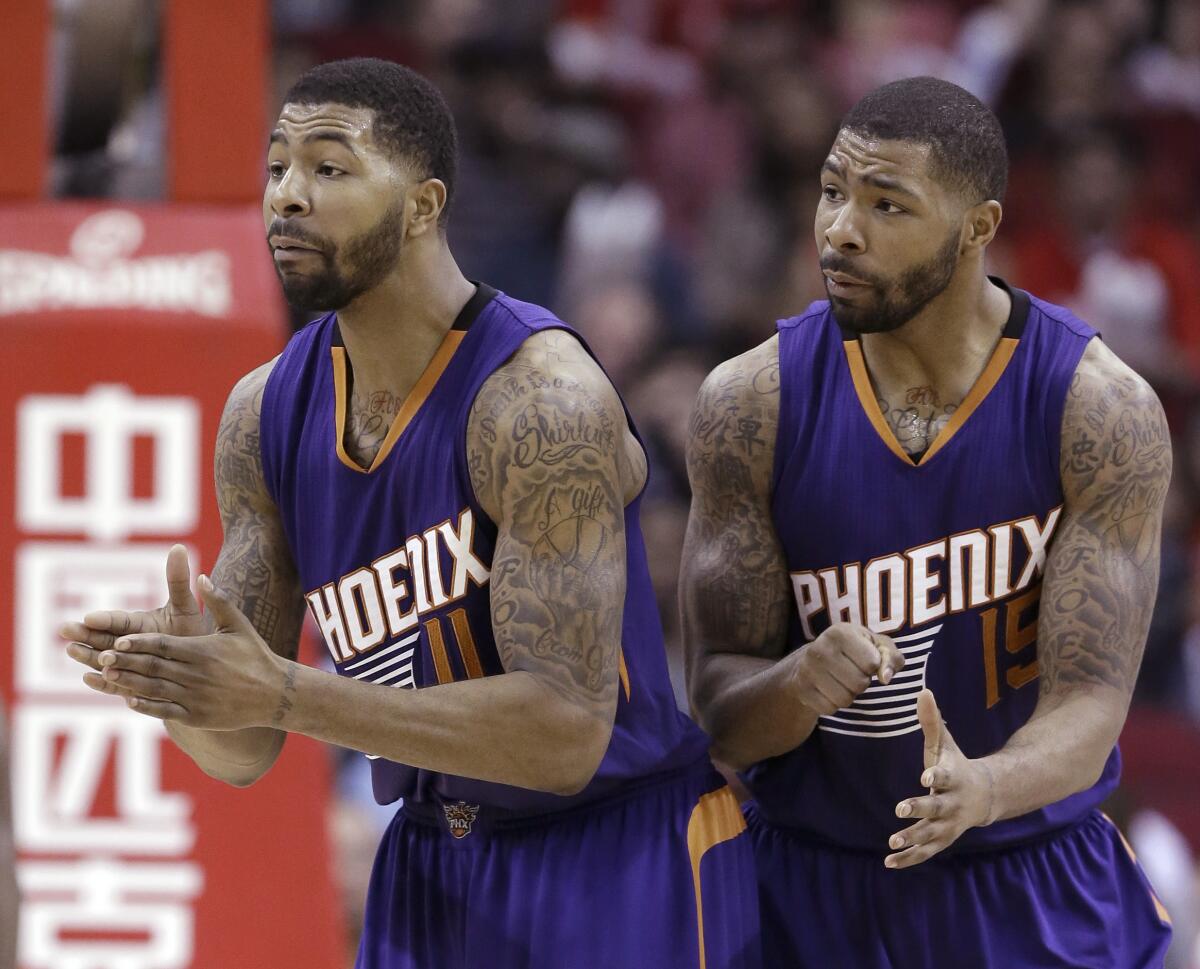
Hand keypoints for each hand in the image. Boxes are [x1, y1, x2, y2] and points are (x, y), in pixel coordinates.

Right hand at [61, 544, 206, 675]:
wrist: (203, 666)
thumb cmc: (192, 633)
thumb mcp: (185, 607)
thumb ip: (178, 581)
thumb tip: (178, 547)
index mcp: (138, 624)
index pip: (120, 621)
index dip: (106, 620)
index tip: (90, 616)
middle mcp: (128, 644)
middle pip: (103, 639)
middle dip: (85, 635)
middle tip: (65, 629)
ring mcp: (127, 665)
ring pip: (104, 660)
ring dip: (87, 656)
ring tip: (71, 651)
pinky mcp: (132, 686)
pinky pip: (115, 685)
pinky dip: (103, 682)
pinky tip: (89, 679)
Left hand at [77, 576, 291, 730]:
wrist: (275, 694)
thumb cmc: (256, 656)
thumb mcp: (239, 625)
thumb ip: (219, 600)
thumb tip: (202, 575)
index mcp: (203, 650)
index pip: (163, 645)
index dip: (139, 642)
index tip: (118, 639)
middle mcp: (197, 674)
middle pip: (153, 666)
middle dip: (126, 660)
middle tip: (100, 655)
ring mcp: (196, 697)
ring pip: (154, 688)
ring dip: (128, 682)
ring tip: (106, 675)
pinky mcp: (197, 715)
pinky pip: (165, 710)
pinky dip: (146, 705)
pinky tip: (129, 699)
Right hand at [789, 622, 904, 715]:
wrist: (812, 659)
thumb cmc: (854, 650)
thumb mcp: (877, 646)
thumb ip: (891, 657)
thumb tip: (885, 678)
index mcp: (841, 632)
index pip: (873, 663)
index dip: (873, 665)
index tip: (862, 658)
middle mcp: (820, 648)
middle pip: (859, 683)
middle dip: (861, 682)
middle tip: (851, 671)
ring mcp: (807, 669)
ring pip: (845, 699)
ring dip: (849, 694)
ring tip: (841, 680)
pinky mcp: (801, 689)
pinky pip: (830, 709)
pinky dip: (833, 704)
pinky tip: (828, 689)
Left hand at [885, 689, 996, 868]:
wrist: (984, 795)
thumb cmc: (956, 765)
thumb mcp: (945, 744)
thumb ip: (932, 721)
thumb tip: (922, 690)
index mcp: (954, 777)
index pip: (945, 776)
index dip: (936, 776)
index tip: (925, 777)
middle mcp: (953, 803)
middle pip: (937, 808)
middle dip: (920, 809)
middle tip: (900, 809)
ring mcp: (949, 825)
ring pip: (931, 835)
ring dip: (912, 839)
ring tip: (892, 842)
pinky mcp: (942, 840)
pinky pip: (926, 852)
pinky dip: (909, 859)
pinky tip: (889, 863)